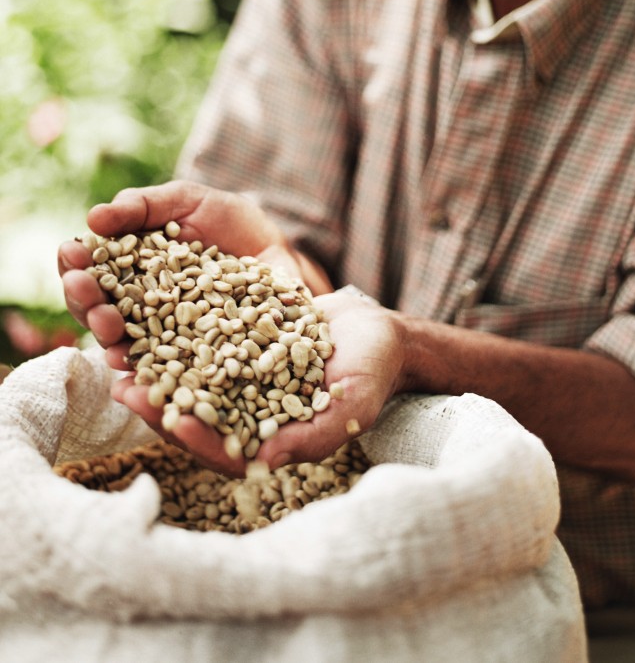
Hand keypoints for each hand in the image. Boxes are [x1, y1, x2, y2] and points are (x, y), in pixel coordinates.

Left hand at [102, 287, 405, 477]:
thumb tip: (266, 463)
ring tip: (123, 349)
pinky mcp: (231, 343)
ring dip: (154, 367)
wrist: (376, 329)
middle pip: (192, 414)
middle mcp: (242, 413)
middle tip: (125, 387)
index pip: (222, 448)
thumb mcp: (352, 403)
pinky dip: (172, 327)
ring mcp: (234, 378)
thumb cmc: (371, 372)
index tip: (172, 421)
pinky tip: (148, 306)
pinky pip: (197, 338)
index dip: (196, 437)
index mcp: (267, 441)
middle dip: (158, 403)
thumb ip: (314, 434)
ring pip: (186, 377)